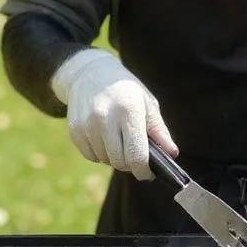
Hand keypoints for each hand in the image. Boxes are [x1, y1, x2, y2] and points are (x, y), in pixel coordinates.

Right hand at [50, 49, 177, 180]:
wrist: (90, 73)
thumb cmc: (125, 90)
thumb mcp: (146, 102)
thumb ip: (159, 130)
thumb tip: (171, 153)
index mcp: (129, 110)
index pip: (136, 155)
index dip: (143, 170)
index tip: (147, 173)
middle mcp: (105, 118)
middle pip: (120, 162)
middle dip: (130, 163)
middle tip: (134, 153)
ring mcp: (87, 125)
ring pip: (105, 160)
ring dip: (114, 156)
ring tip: (118, 138)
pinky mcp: (74, 130)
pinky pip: (91, 156)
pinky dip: (100, 153)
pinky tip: (103, 136)